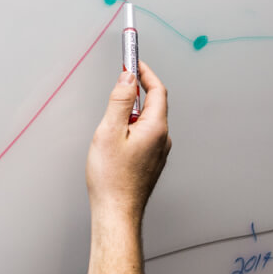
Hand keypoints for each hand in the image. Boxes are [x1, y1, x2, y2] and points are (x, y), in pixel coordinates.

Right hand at [86, 61, 170, 225]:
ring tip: (110, 123)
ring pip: (147, 122)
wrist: (116, 212)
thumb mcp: (109, 131)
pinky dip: (132, 128)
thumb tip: (128, 78)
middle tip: (120, 81)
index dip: (145, 72)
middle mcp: (163, 139)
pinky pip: (144, 136)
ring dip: (131, 113)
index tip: (133, 61)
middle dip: (137, 91)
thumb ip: (120, 101)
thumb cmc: (111, 178)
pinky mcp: (151, 163)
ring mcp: (158, 152)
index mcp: (156, 128)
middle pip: (153, 105)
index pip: (157, 90)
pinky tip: (115, 141)